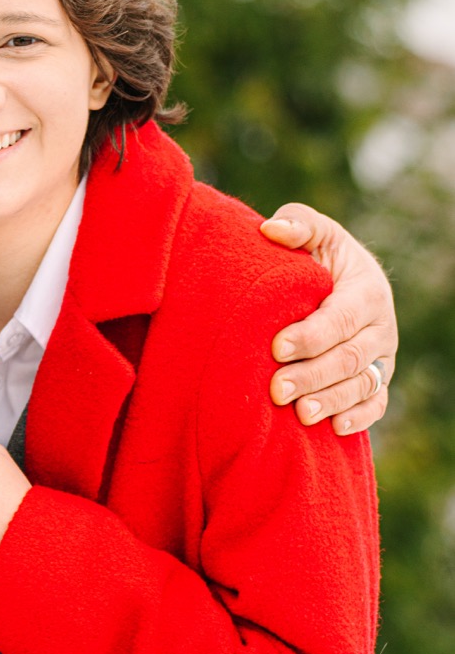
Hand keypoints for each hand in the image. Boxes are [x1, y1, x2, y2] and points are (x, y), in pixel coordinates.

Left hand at [260, 204, 396, 434]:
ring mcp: (381, 358)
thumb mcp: (314, 235)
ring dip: (331, 401)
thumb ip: (297, 225)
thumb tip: (271, 229)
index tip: (276, 346)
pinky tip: (334, 428)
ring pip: (362, 386)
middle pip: (350, 357)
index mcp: (368, 290)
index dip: (312, 335)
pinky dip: (359, 419)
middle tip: (277, 389)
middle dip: (313, 375)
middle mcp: (381, 327)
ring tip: (300, 414)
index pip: (343, 317)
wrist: (337, 288)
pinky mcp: (377, 382)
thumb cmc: (318, 260)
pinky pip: (376, 405)